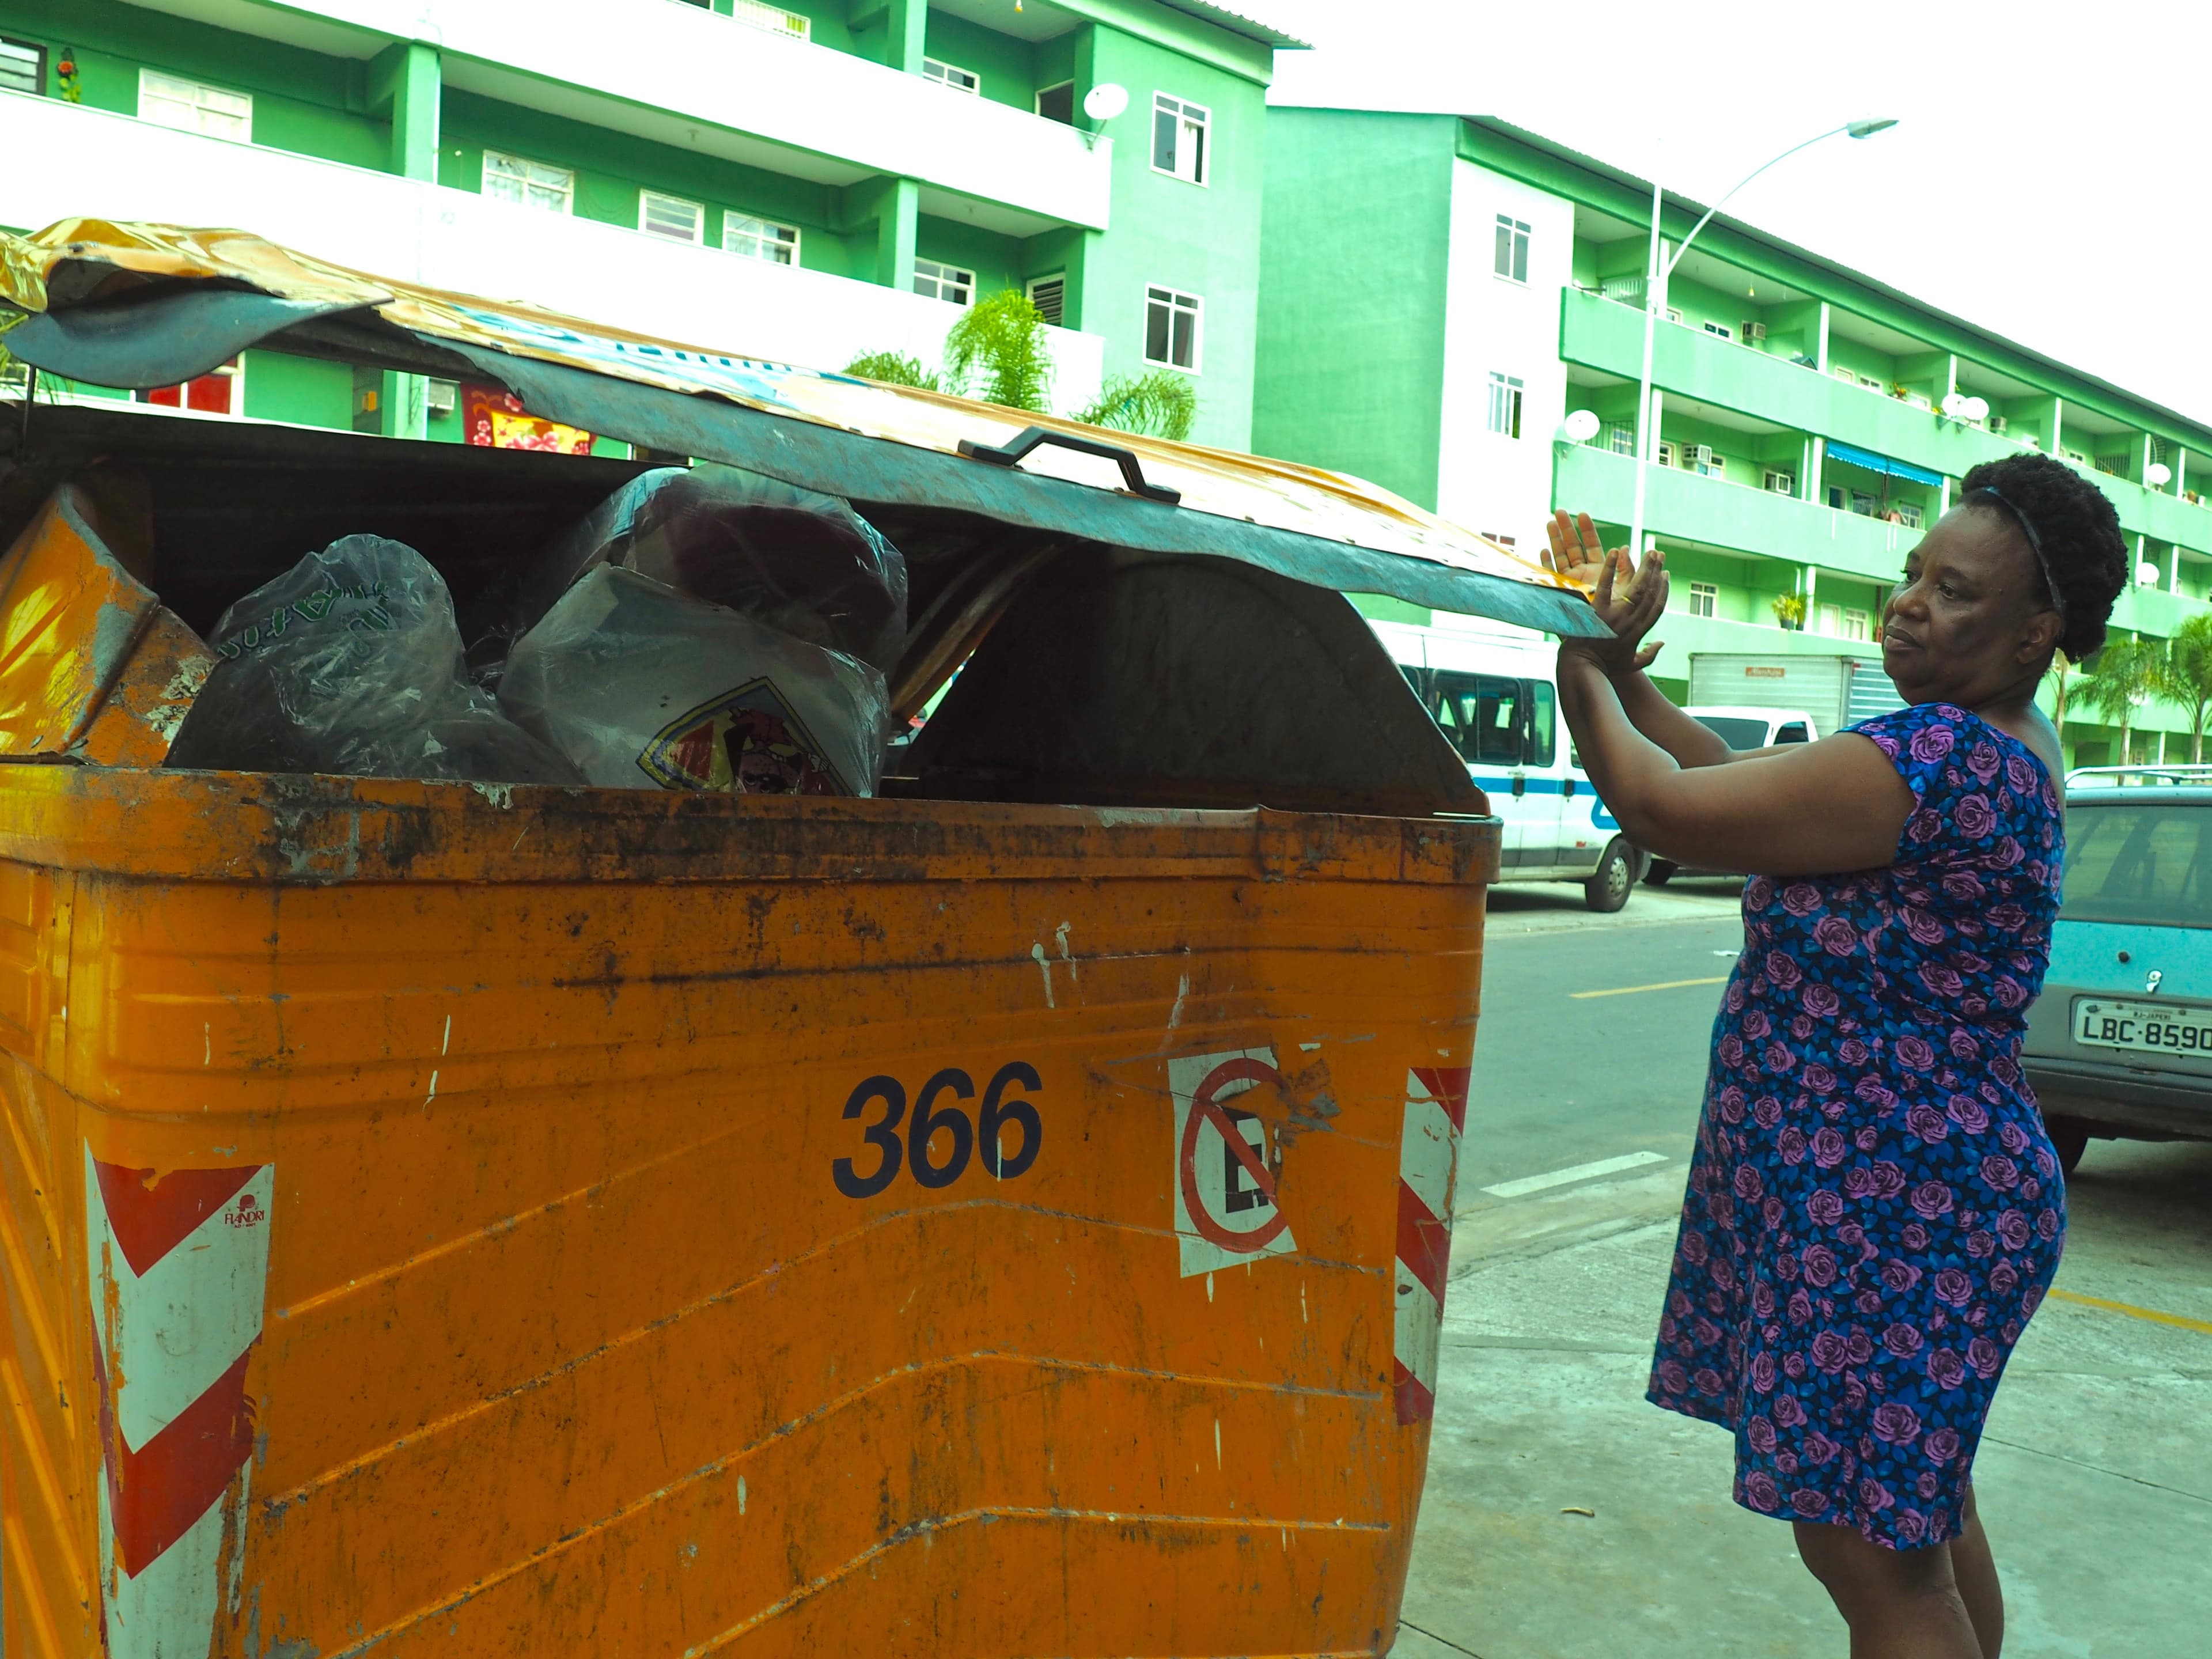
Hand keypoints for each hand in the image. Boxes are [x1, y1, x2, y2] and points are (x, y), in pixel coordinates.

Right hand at [1541, 509, 1647, 621]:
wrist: (1602, 648)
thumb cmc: (1616, 622)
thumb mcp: (1625, 593)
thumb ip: (1626, 572)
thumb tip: (1625, 549)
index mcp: (1599, 572)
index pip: (1592, 546)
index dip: (1587, 530)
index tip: (1581, 514)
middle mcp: (1583, 576)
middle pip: (1574, 548)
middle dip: (1567, 529)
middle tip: (1559, 510)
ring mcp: (1571, 585)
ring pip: (1561, 559)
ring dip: (1555, 540)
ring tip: (1549, 521)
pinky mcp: (1562, 597)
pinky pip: (1553, 578)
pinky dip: (1548, 565)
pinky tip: (1543, 550)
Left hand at [1558, 539, 1669, 677]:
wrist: (1583, 667)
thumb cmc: (1605, 666)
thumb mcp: (1630, 664)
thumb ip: (1648, 655)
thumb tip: (1662, 643)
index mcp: (1640, 632)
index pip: (1658, 606)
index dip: (1664, 589)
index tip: (1666, 575)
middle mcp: (1632, 622)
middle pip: (1651, 592)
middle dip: (1657, 571)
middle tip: (1660, 555)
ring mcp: (1616, 616)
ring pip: (1637, 588)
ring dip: (1646, 567)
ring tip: (1649, 552)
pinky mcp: (1598, 611)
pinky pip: (1606, 585)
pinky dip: (1611, 567)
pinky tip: (1616, 551)